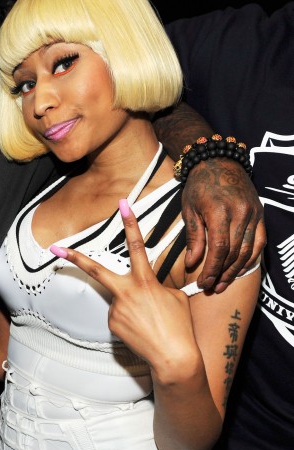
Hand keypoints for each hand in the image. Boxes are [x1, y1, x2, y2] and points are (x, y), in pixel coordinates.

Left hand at [51, 200, 200, 378]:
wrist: (173, 357)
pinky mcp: (112, 324)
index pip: (136, 246)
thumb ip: (158, 285)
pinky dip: (128, 318)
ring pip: (117, 298)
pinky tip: (141, 328)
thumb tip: (146, 286)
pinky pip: (118, 314)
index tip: (123, 205)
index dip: (130, 223)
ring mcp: (116, 309)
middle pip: (96, 270)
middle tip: (56, 249)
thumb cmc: (178, 326)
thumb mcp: (174, 296)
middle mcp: (126, 293)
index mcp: (145, 281)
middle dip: (74, 258)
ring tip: (149, 320)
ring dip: (130, 304)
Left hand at [182, 158, 264, 292]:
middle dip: (222, 273)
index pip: (219, 248)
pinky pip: (259, 242)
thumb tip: (192, 264)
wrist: (220, 161)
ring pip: (248, 250)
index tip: (203, 283)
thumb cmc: (200, 186)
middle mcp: (241, 212)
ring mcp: (254, 213)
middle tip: (211, 288)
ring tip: (223, 284)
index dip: (212, 269)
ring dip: (236, 271)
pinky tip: (239, 270)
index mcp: (220, 211)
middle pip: (234, 252)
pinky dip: (250, 259)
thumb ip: (194, 237)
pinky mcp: (260, 214)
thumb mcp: (189, 209)